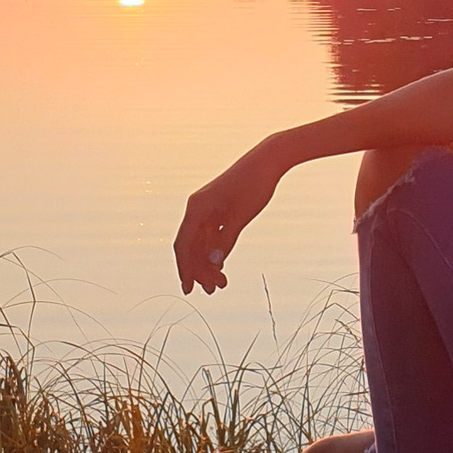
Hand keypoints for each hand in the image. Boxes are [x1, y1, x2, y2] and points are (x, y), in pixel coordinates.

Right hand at [173, 148, 284, 294]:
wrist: (268, 161)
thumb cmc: (254, 185)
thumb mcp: (241, 216)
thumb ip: (226, 241)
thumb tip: (214, 263)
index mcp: (197, 208)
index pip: (184, 244)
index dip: (185, 268)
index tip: (188, 288)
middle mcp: (198, 208)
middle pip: (191, 246)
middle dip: (200, 270)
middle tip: (212, 291)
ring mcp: (207, 209)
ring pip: (202, 243)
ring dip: (209, 264)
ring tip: (220, 284)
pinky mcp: (218, 210)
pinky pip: (211, 236)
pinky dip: (215, 252)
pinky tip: (221, 267)